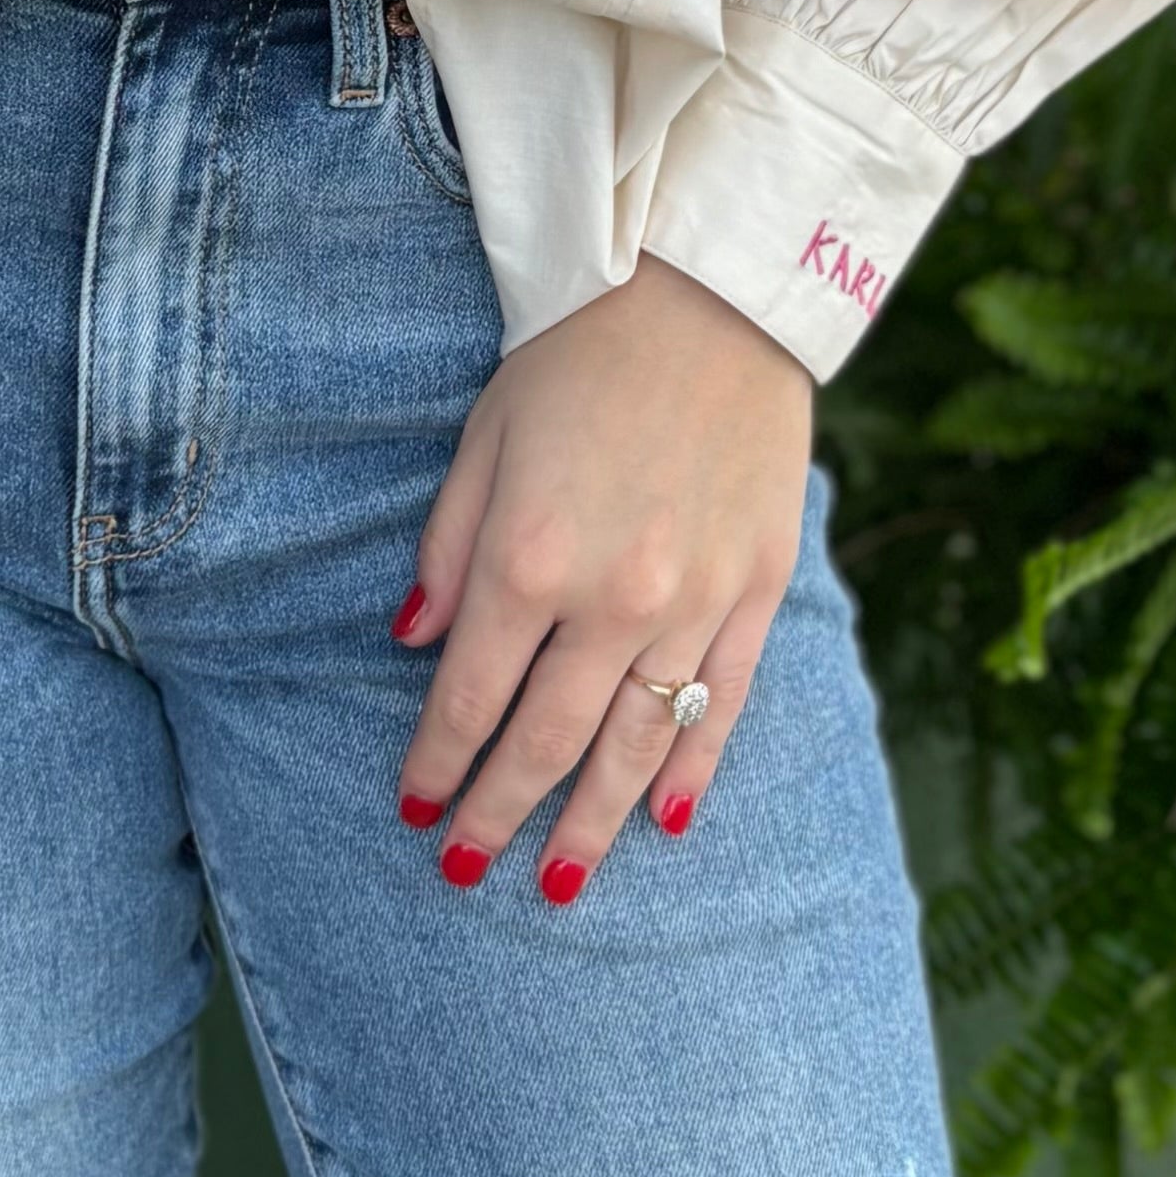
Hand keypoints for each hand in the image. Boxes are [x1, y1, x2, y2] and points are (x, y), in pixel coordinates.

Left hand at [395, 252, 813, 900]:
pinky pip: (724, 701)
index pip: (469, 698)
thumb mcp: (484, 438)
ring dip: (594, 824)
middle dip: (500, 815)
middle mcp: (614, 597)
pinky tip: (665, 819)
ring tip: (560, 886)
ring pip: (636, 743)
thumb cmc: (577, 354)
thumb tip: (414, 646)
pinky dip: (694, 767)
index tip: (415, 812)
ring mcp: (697, 599)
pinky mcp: (760, 586)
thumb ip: (448, 551)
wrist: (710, 290)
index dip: (437, 764)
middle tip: (466, 873)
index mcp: (529, 558)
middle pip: (548, 741)